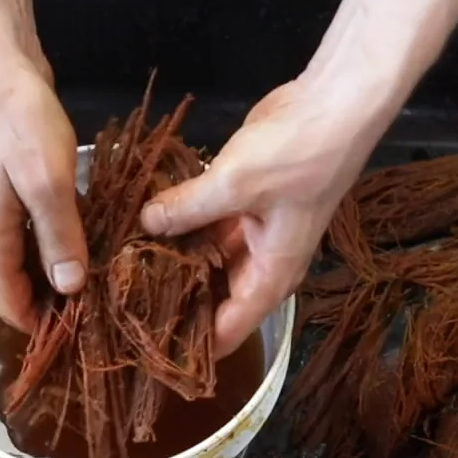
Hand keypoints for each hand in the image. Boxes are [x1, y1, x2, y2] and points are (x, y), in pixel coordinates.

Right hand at [0, 50, 84, 330]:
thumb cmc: (17, 119)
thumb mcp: (46, 182)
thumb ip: (59, 237)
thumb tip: (70, 288)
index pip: (9, 305)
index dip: (45, 325)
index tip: (87, 333)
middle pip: (17, 284)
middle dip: (56, 300)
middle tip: (107, 304)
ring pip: (24, 257)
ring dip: (58, 268)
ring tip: (104, 276)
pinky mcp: (5, 188)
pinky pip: (28, 230)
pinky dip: (54, 240)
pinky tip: (88, 235)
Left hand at [140, 79, 386, 357]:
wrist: (334, 104)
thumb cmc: (297, 155)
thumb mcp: (235, 184)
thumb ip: (186, 208)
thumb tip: (145, 224)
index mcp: (272, 274)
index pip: (230, 330)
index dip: (194, 347)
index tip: (150, 353)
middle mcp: (263, 260)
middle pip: (215, 298)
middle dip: (175, 303)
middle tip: (123, 307)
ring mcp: (254, 229)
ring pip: (207, 259)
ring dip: (174, 261)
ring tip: (123, 271)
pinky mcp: (243, 199)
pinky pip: (207, 224)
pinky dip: (182, 225)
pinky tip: (144, 226)